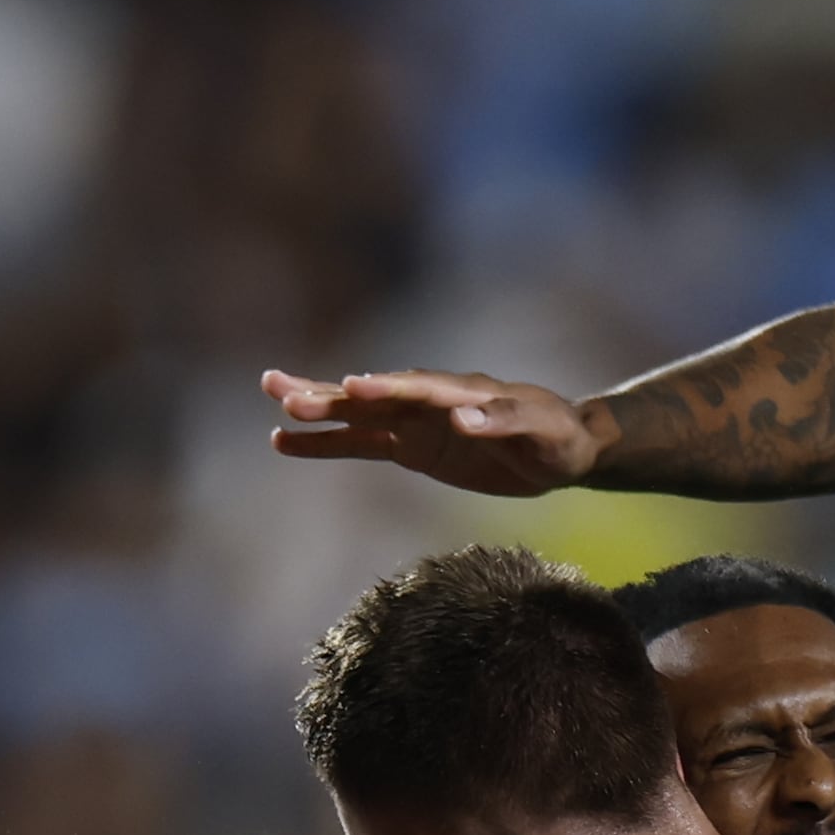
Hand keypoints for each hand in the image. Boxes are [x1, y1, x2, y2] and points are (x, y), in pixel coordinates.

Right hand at [260, 367, 610, 494]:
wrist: (561, 447)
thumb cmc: (557, 436)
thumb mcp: (543, 432)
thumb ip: (505, 422)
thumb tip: (467, 420)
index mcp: (463, 392)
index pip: (419, 389)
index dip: (387, 388)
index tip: (352, 387)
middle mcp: (431, 400)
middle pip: (375, 396)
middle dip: (333, 395)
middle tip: (286, 393)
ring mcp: (416, 421)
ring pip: (358, 413)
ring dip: (318, 406)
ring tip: (272, 395)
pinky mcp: (409, 446)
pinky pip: (359, 443)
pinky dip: (325, 443)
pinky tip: (286, 442)